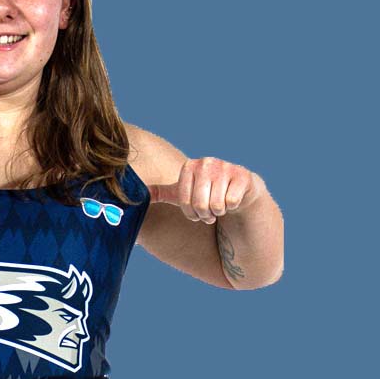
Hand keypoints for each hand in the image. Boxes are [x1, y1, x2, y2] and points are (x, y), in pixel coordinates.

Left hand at [147, 157, 264, 223]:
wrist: (237, 189)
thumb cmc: (206, 192)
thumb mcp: (182, 192)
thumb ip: (161, 192)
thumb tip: (135, 192)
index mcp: (189, 166)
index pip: (184, 201)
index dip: (191, 213)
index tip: (196, 212)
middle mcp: (206, 163)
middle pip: (200, 205)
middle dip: (205, 215)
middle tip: (209, 213)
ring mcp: (226, 167)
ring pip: (217, 205)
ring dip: (218, 213)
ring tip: (220, 207)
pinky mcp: (243, 175)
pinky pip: (231, 202)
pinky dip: (232, 207)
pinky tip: (232, 201)